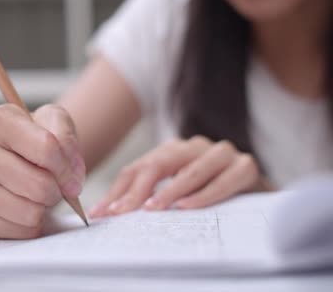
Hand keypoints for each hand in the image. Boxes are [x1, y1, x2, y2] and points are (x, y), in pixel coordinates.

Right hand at [0, 104, 85, 238]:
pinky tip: (25, 209)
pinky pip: (15, 232)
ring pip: (27, 212)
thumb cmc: (36, 139)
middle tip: (54, 187)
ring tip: (37, 196)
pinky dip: (29, 226)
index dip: (67, 167)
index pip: (46, 148)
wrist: (16, 158)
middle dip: (56, 191)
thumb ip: (67, 139)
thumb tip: (70, 178)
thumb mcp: (55, 122)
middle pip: (37, 184)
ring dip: (43, 209)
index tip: (71, 174)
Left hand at [90, 136, 265, 217]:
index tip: (100, 213)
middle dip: (136, 190)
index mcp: (172, 150)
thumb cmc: (211, 193)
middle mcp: (194, 146)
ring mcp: (221, 153)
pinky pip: (223, 180)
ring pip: (190, 169)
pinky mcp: (246, 166)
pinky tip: (187, 207)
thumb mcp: (178, 192)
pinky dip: (204, 195)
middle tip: (120, 212)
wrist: (261, 194)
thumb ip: (151, 196)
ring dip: (169, 191)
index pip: (138, 168)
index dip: (117, 191)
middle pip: (158, 165)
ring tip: (151, 209)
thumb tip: (113, 213)